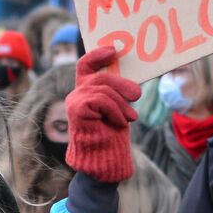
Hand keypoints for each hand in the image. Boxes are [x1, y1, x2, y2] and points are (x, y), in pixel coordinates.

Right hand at [65, 46, 141, 182]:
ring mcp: (74, 102)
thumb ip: (118, 94)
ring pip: (102, 89)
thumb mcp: (119, 110)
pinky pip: (101, 100)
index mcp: (87, 92)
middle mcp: (77, 95)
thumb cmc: (112, 137)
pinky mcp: (77, 110)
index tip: (113, 50)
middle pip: (100, 77)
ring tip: (131, 118)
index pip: (86, 66)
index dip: (97, 55)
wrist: (104, 161)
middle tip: (138, 95)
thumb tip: (134, 84)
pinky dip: (115, 111)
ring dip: (122, 104)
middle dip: (122, 84)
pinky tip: (121, 123)